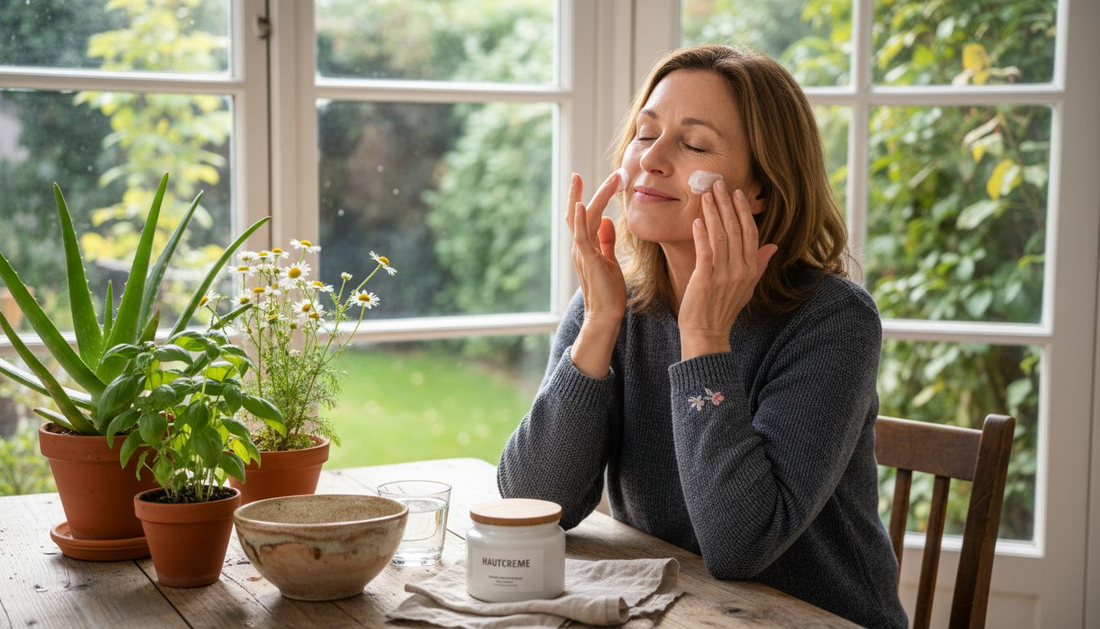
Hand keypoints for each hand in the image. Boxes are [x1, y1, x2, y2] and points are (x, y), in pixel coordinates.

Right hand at [566, 171, 626, 376]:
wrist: (605, 315)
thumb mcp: (609, 260)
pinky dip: (580, 220)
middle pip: (582, 212)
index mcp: (586, 246)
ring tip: (611, 179)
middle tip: (602, 172)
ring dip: (594, 196)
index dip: (591, 196)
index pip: (586, 216)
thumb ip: (606, 241)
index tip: (601, 179)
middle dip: (592, 191)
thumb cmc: (608, 291)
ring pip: (584, 218)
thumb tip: (607, 221)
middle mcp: (580, 246)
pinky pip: (581, 236)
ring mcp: (582, 252)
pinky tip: (582, 204)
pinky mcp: (588, 260)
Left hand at [679, 180, 777, 359]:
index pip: (751, 233)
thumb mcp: (747, 287)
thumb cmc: (724, 309)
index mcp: (751, 270)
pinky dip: (701, 234)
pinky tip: (698, 219)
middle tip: (718, 184)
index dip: (744, 212)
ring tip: (706, 195)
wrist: (707, 333)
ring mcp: (723, 275)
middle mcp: (741, 270)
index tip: (737, 193)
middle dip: (727, 204)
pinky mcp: (705, 280)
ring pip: (720, 236)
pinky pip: (705, 251)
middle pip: (736, 230)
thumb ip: (759, 264)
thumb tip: (773, 246)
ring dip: (713, 213)